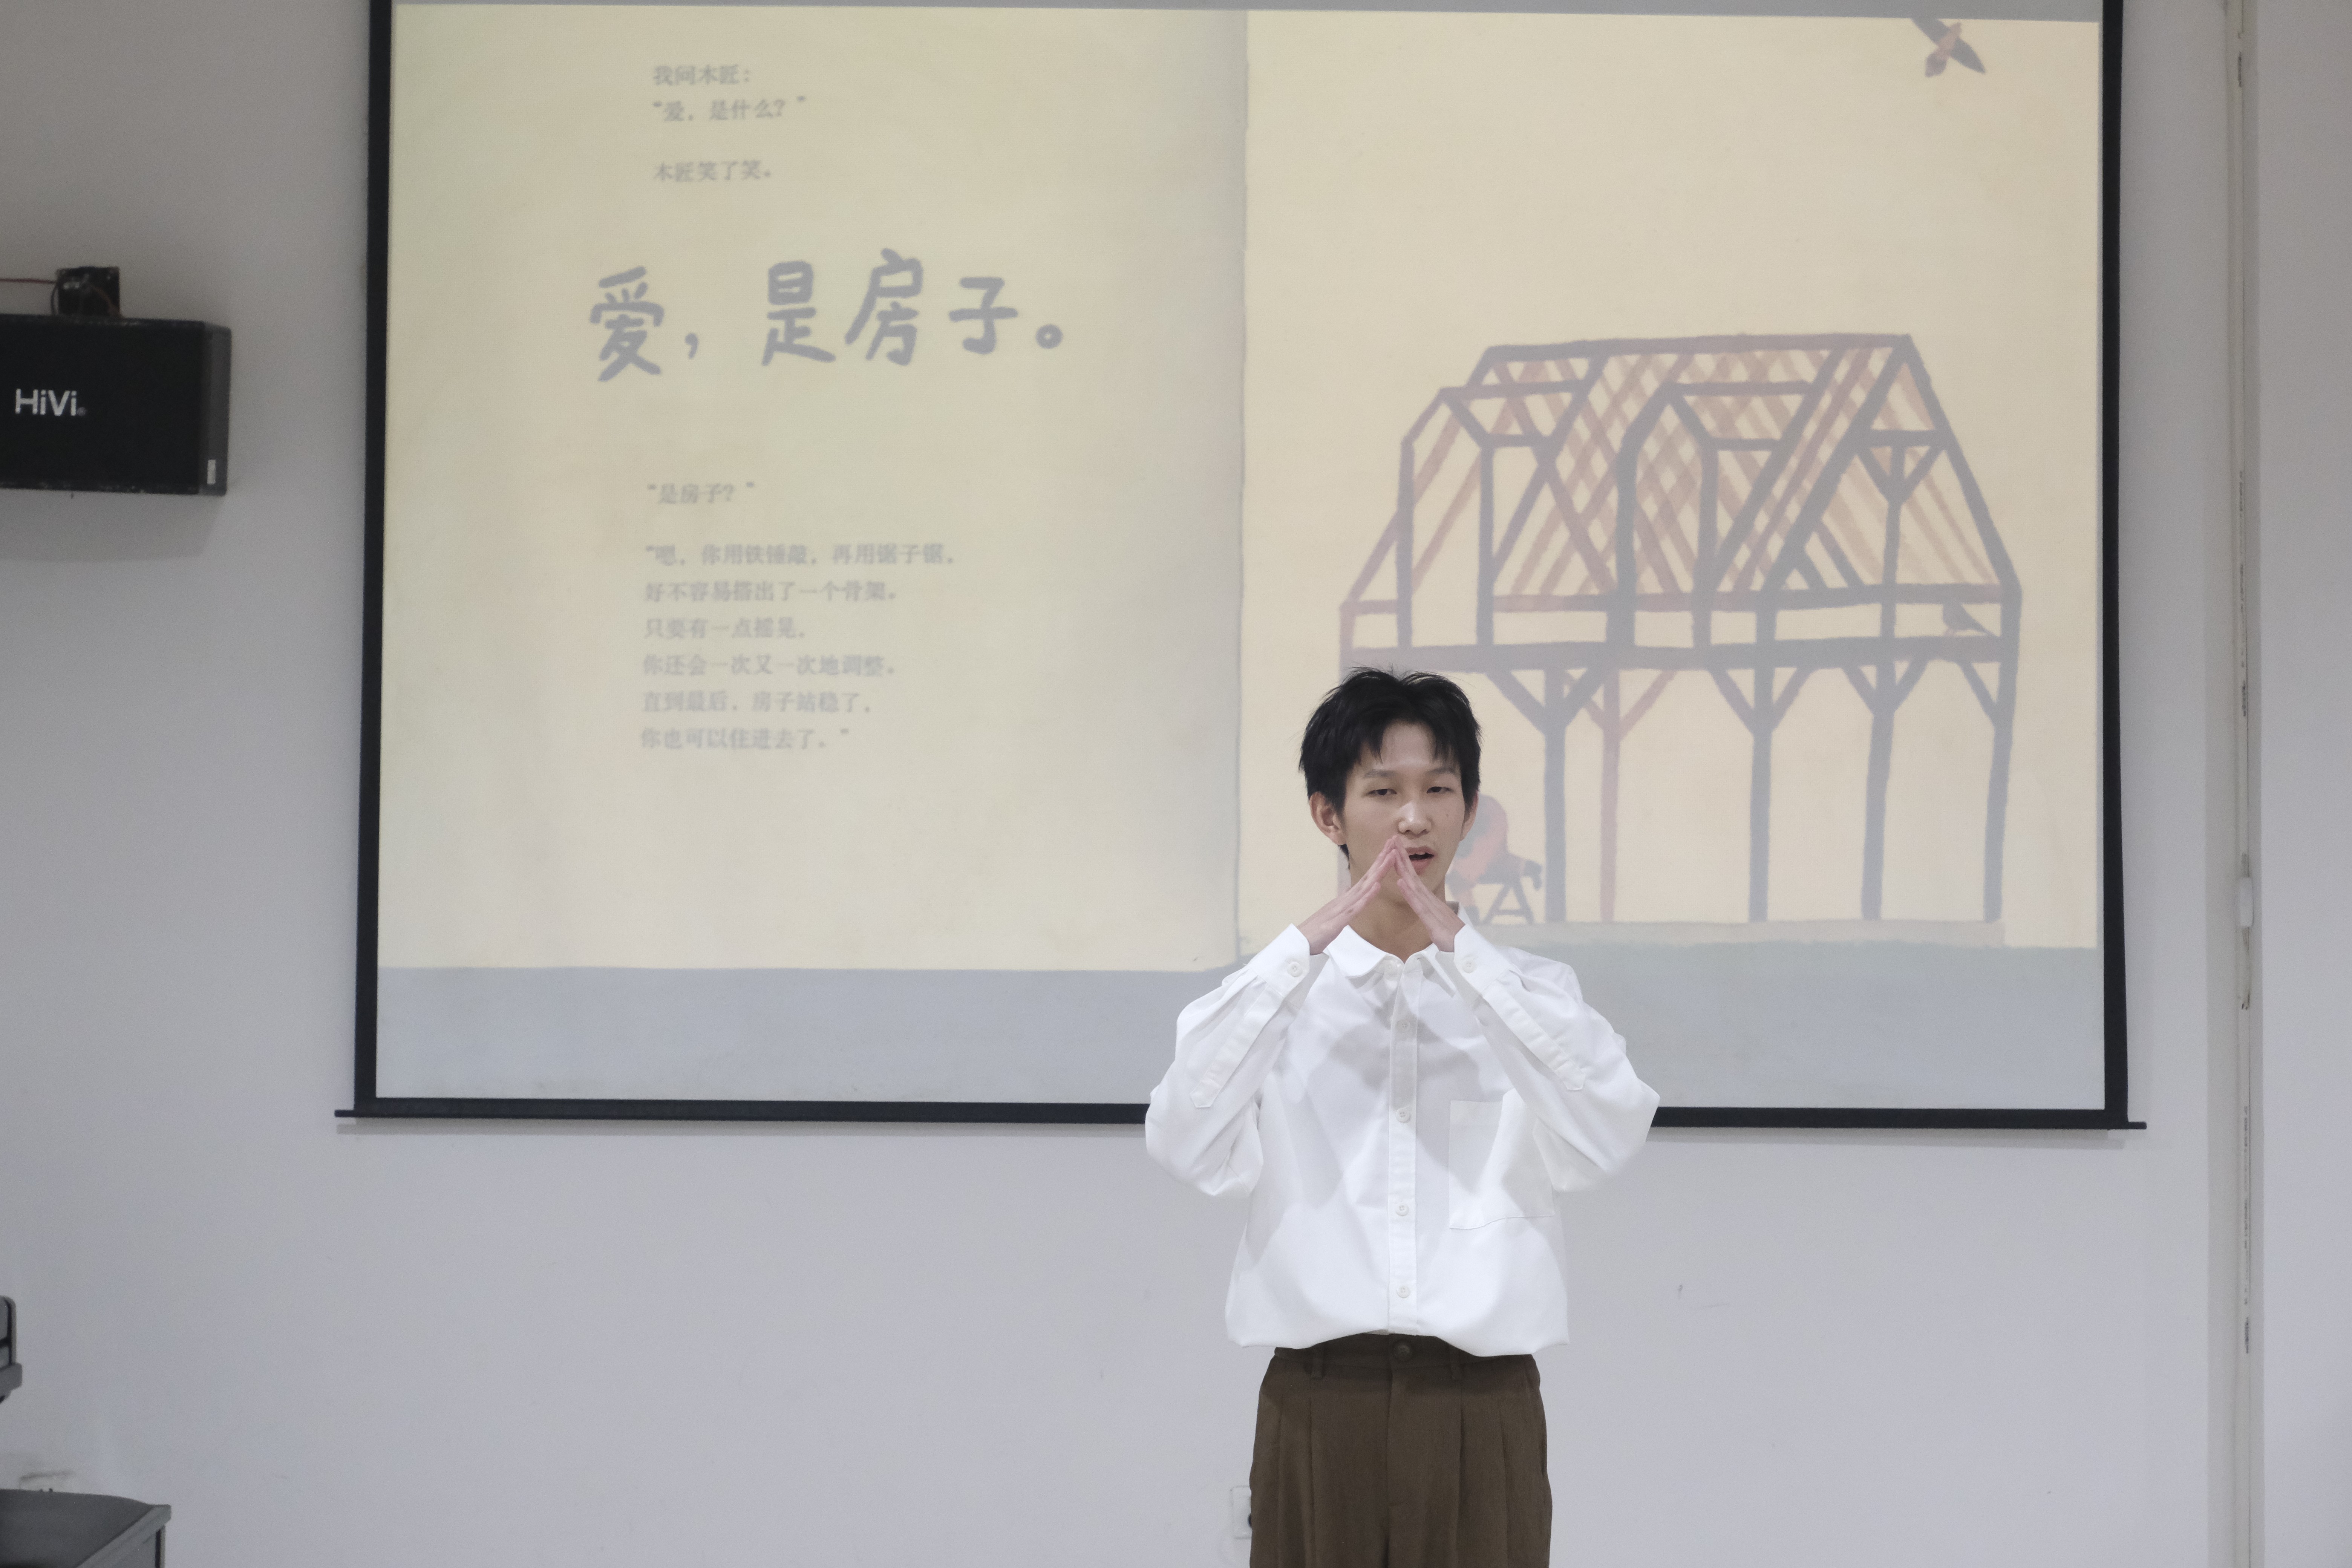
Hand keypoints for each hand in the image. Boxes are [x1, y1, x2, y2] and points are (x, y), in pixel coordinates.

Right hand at [1298, 838, 1410, 954]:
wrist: (1298, 943)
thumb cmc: (1316, 932)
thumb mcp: (1334, 915)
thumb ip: (1343, 904)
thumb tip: (1349, 892)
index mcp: (1345, 900)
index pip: (1365, 880)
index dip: (1378, 865)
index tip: (1389, 851)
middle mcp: (1344, 899)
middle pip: (1367, 878)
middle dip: (1381, 860)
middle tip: (1393, 842)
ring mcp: (1341, 909)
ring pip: (1363, 888)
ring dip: (1378, 873)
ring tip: (1390, 858)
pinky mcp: (1337, 922)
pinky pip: (1355, 908)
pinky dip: (1366, 897)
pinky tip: (1376, 887)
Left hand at [1385, 835, 1466, 951]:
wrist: (1466, 949)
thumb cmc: (1451, 938)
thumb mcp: (1435, 922)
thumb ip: (1428, 912)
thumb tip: (1421, 904)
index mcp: (1428, 900)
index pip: (1412, 878)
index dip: (1403, 863)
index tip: (1394, 848)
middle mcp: (1429, 899)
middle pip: (1412, 875)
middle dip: (1401, 856)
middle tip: (1392, 838)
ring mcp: (1431, 908)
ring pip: (1414, 885)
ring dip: (1403, 868)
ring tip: (1394, 852)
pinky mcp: (1432, 920)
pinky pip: (1418, 904)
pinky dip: (1409, 892)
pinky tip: (1401, 882)